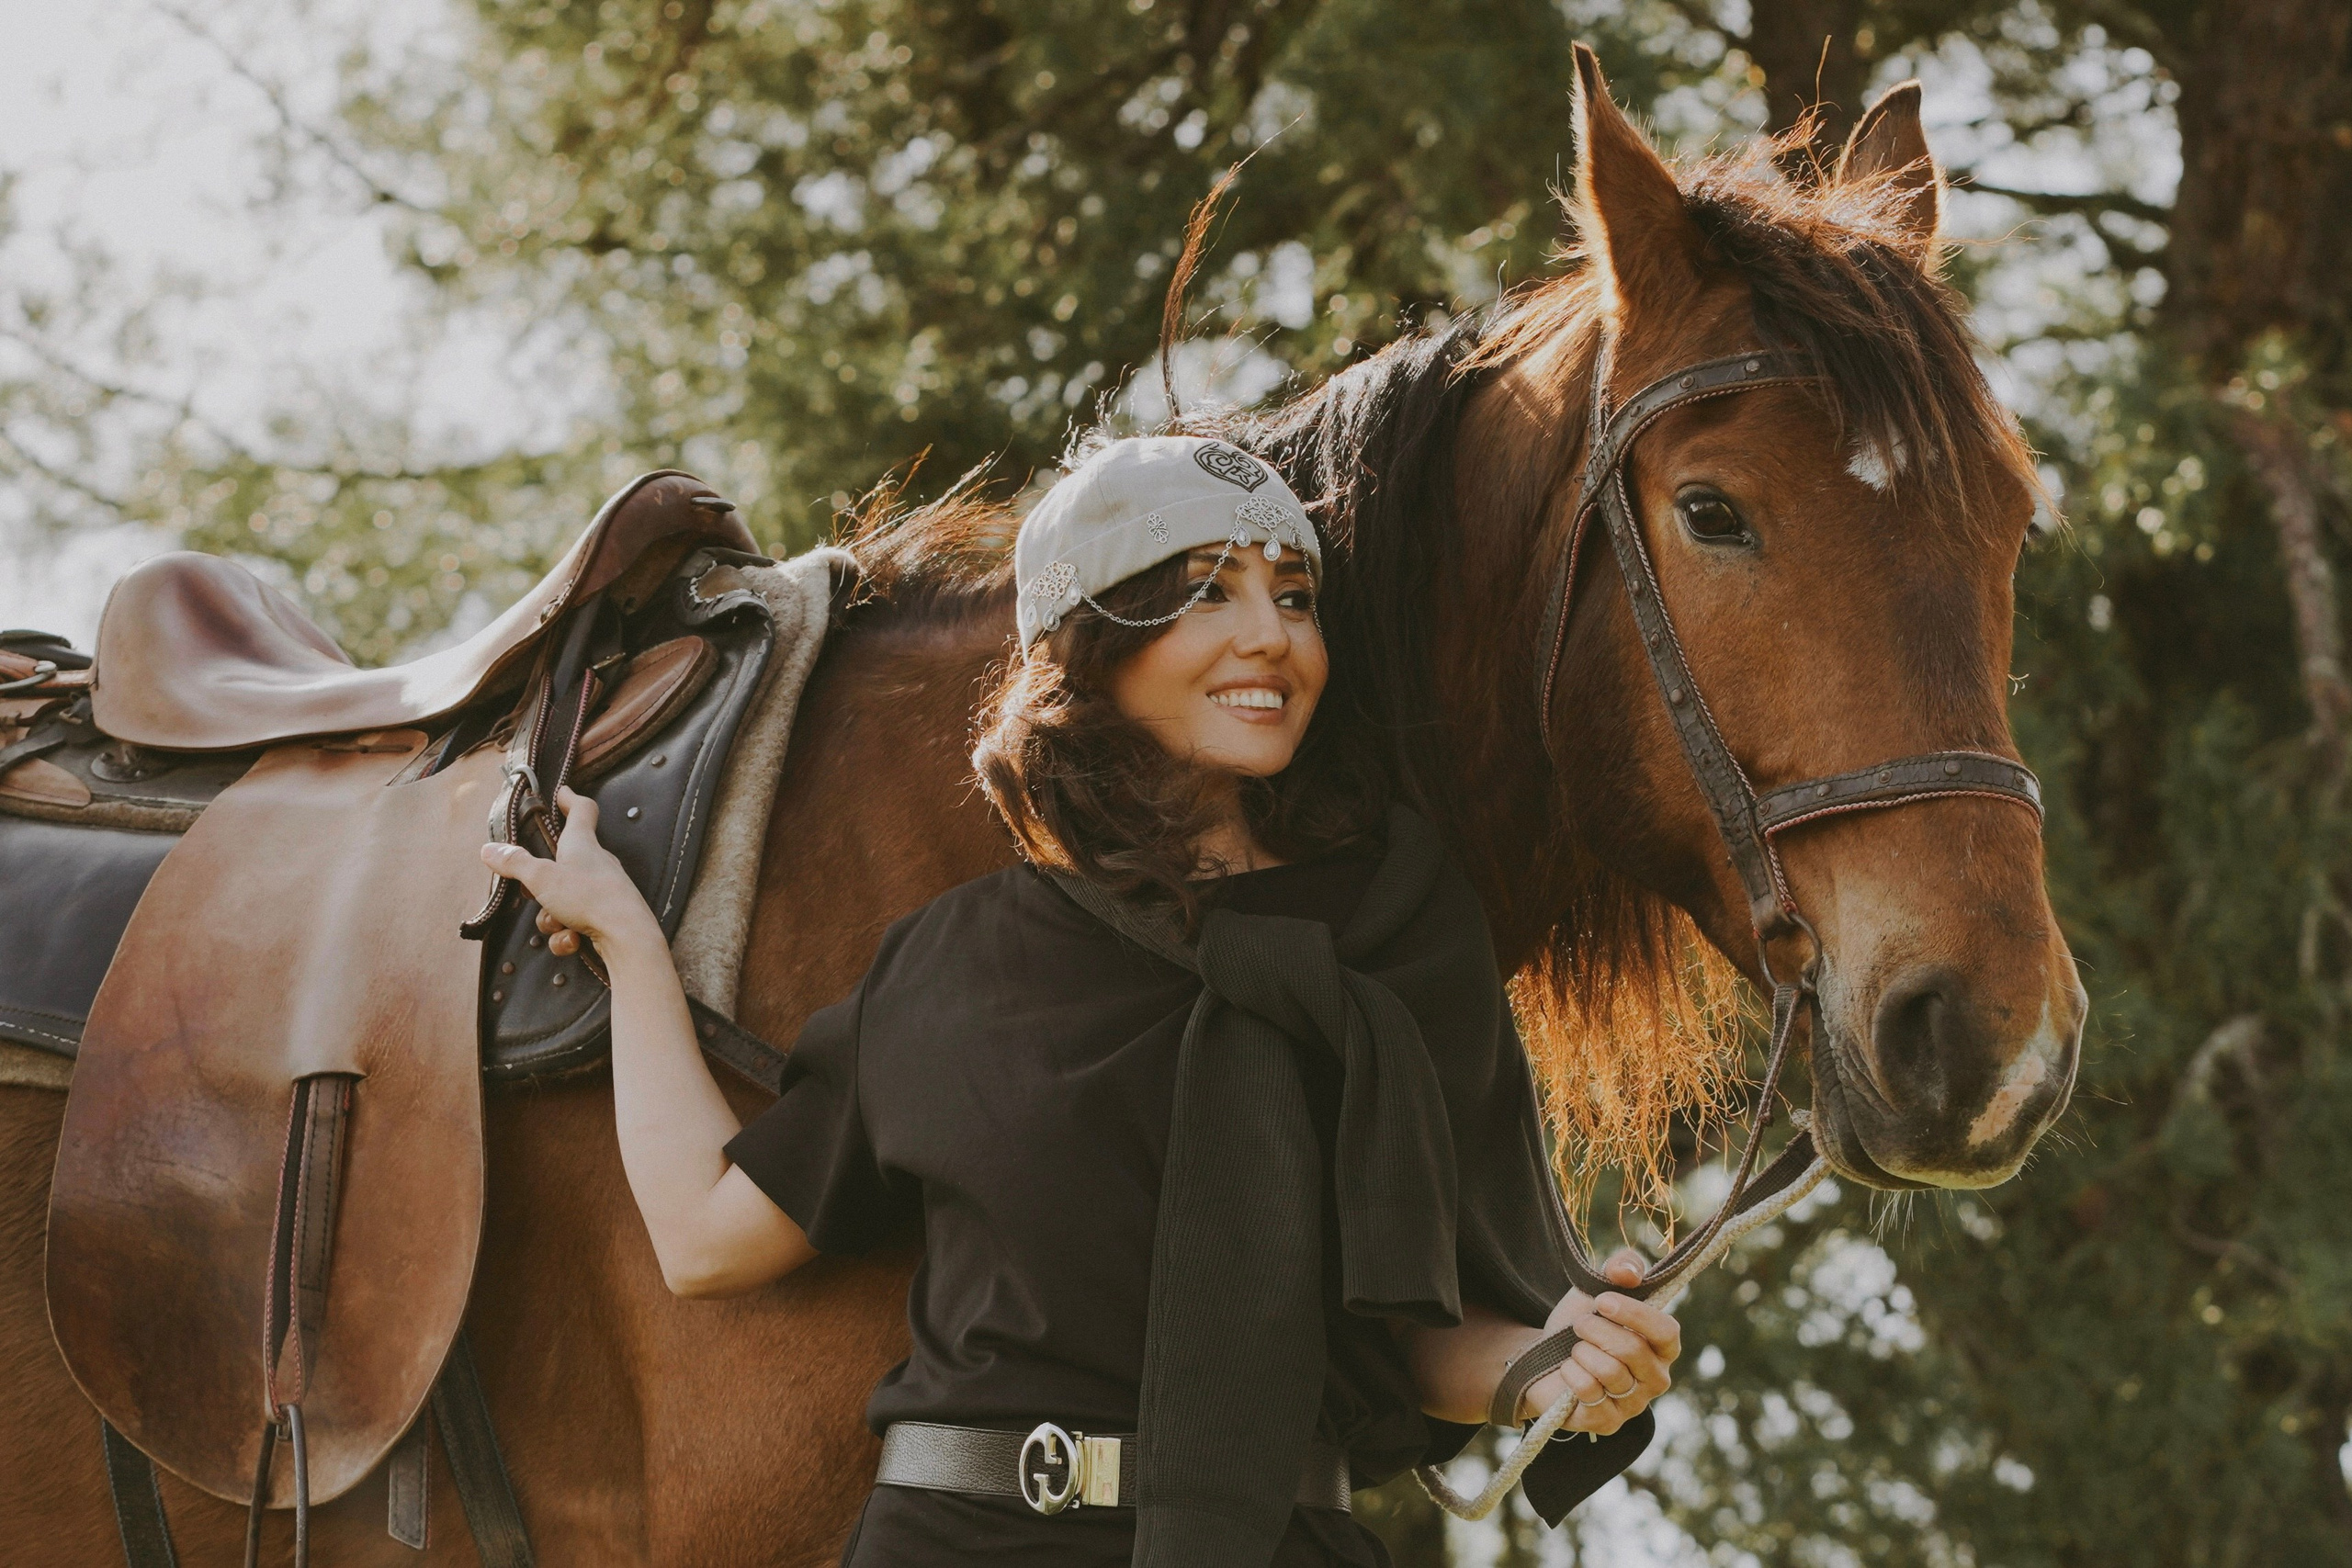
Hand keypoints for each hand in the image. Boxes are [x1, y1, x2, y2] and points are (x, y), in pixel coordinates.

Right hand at [478, 787, 656, 954]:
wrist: (627, 938)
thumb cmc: (588, 897)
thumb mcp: (542, 878)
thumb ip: (515, 864)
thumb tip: (489, 849)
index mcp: (583, 843)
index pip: (582, 810)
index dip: (570, 799)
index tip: (561, 792)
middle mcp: (596, 863)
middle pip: (563, 863)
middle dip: (542, 883)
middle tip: (533, 891)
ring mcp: (603, 891)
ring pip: (563, 901)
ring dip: (553, 918)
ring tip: (559, 925)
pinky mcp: (606, 917)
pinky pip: (575, 925)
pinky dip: (568, 936)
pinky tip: (573, 941)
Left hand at [1519, 1249, 1681, 1436]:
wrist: (1542, 1357)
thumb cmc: (1580, 1324)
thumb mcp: (1597, 1288)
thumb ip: (1621, 1268)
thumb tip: (1629, 1271)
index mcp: (1662, 1348)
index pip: (1667, 1332)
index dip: (1635, 1315)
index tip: (1602, 1300)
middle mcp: (1655, 1380)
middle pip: (1632, 1351)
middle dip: (1595, 1330)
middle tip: (1579, 1324)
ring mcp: (1633, 1405)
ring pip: (1609, 1372)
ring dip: (1581, 1351)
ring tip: (1575, 1349)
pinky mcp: (1607, 1423)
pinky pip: (1589, 1392)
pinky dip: (1570, 1374)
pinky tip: (1568, 1372)